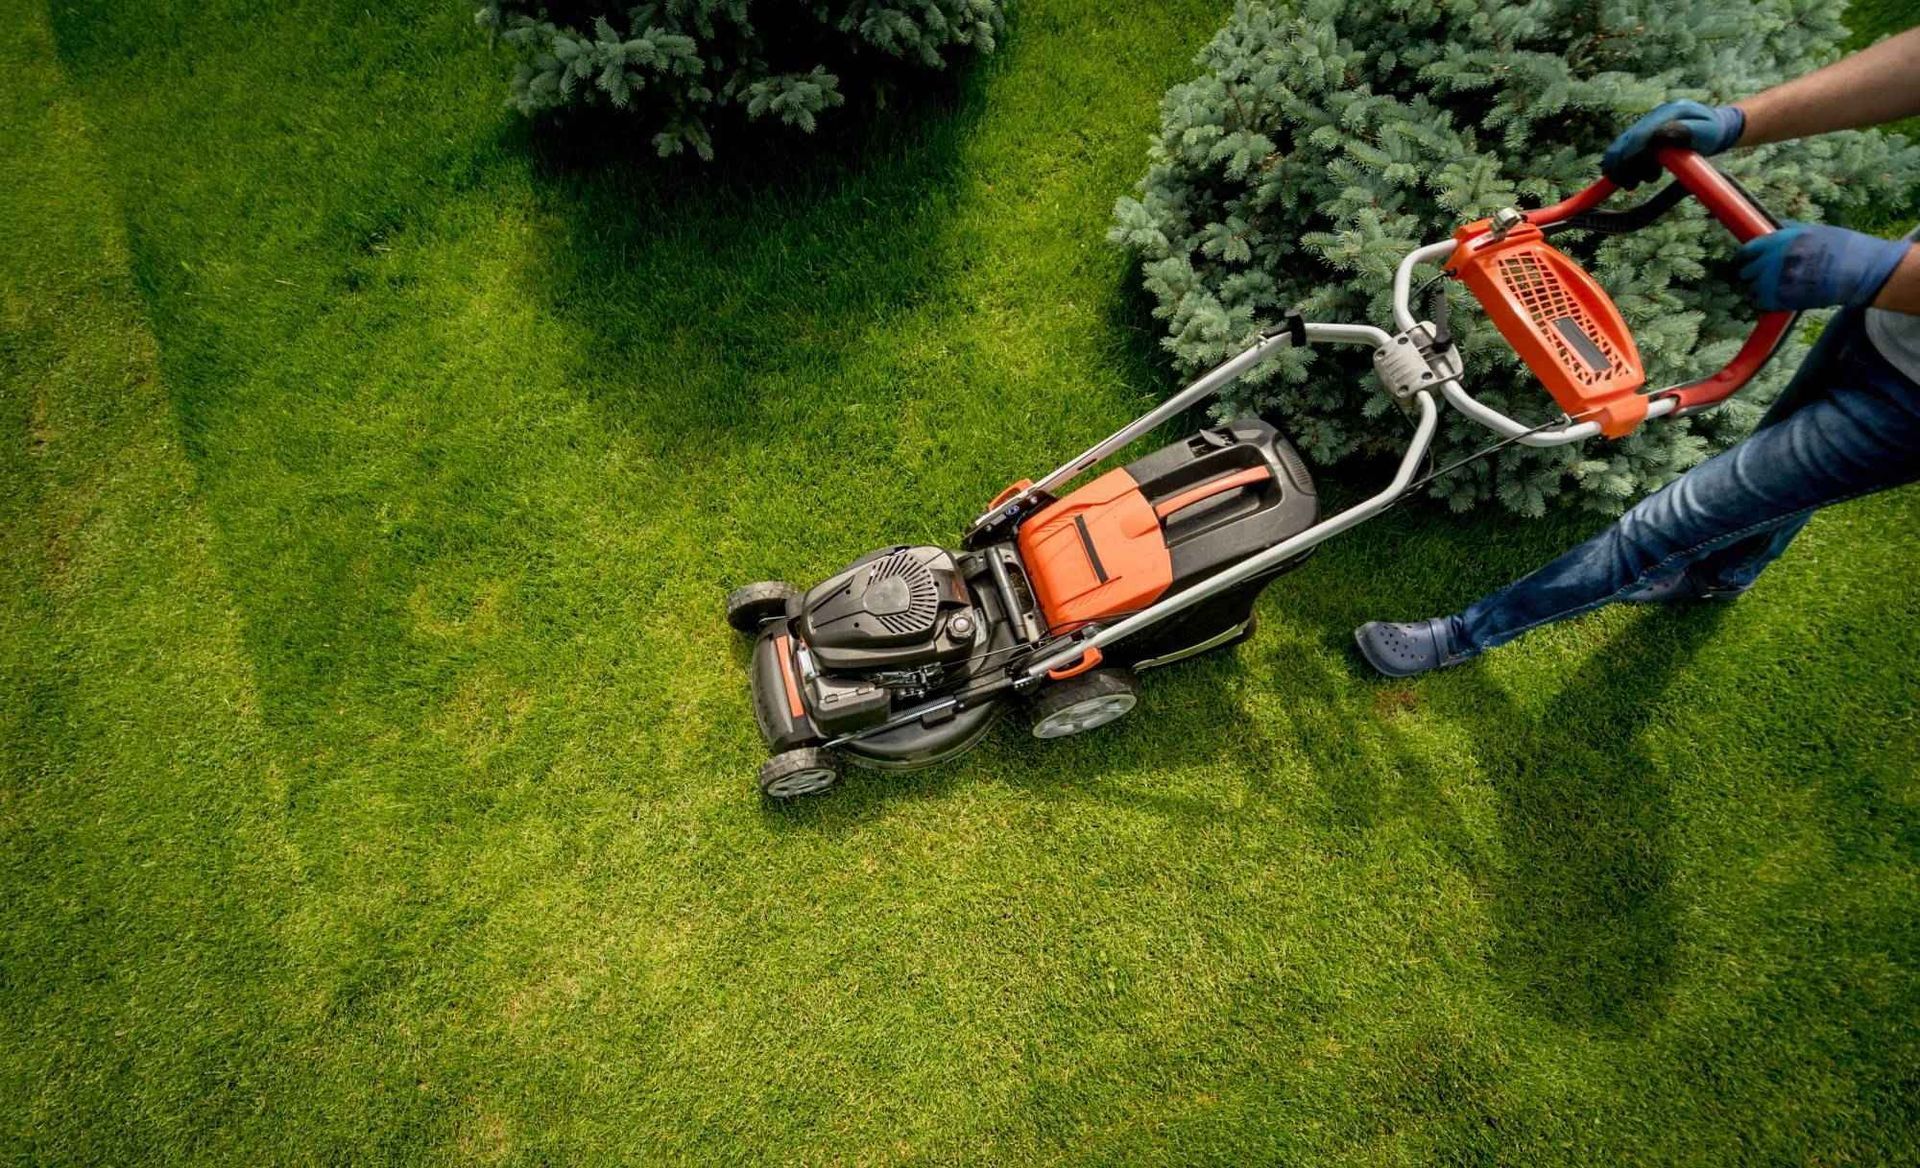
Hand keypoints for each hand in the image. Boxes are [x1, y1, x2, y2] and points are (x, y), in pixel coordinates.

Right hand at [1601, 100, 1745, 186]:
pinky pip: (1623, 151)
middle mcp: (1652, 118)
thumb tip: (1661, 134)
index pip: (1641, 134)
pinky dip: (1621, 167)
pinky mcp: (1642, 136)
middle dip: (1621, 165)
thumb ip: (1686, 131)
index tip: (1623, 172)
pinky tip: (1630, 180)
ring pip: (1621, 148)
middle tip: (1630, 185)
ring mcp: (1645, 126)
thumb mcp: (1705, 130)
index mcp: (1667, 113)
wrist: (1715, 126)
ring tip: (1635, 184)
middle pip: (1625, 141)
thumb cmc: (1712, 131)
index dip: (1629, 152)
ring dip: (1623, 169)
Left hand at [1736, 222, 1912, 310]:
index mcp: (1780, 240)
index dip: (1745, 257)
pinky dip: (1764, 303)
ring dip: (1757, 290)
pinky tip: (1775, 299)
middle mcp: (1774, 260)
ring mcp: (1777, 281)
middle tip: (1761, 276)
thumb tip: (1770, 228)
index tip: (1745, 260)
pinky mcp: (1783, 300)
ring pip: (1751, 290)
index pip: (1747, 250)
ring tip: (1770, 289)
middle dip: (1752, 274)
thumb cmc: (1841, 247)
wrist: (1860, 270)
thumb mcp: (1813, 230)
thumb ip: (1788, 231)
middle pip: (1746, 271)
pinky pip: (1760, 304)